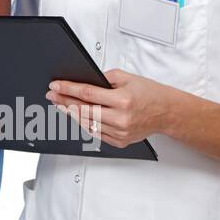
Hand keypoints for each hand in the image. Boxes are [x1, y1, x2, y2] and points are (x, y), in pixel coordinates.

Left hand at [46, 69, 178, 147]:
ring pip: (87, 123)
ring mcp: (120, 132)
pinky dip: (85, 124)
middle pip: (83, 110)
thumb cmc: (150, 93)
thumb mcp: (127, 77)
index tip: (55, 85)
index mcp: (123, 100)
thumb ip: (103, 78)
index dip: (68, 89)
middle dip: (64, 101)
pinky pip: (96, 133)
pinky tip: (77, 116)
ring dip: (71, 113)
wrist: (167, 112)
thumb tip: (83, 80)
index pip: (87, 94)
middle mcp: (121, 118)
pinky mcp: (120, 141)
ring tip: (60, 104)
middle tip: (52, 94)